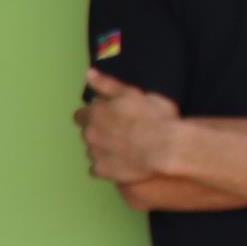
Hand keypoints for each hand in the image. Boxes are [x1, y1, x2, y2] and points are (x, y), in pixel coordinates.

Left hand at [76, 69, 182, 184]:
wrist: (166, 148)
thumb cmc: (154, 117)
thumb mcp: (132, 93)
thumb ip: (107, 85)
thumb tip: (89, 74)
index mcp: (95, 113)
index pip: (81, 115)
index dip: (93, 115)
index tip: (107, 117)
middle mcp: (89, 133)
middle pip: (87, 133)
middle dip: (99, 132)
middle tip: (120, 132)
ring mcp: (94, 154)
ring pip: (92, 151)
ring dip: (102, 149)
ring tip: (124, 148)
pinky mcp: (103, 171)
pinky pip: (97, 169)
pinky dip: (106, 166)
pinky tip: (121, 163)